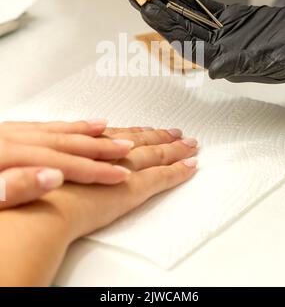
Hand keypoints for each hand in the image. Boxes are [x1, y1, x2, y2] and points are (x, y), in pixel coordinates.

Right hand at [0, 128, 197, 285]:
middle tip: (178, 132)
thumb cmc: (47, 185)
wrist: (50, 202)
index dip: (141, 131)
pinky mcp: (136, 188)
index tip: (152, 128)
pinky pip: (164, 177)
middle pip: (145, 141)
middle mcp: (115, 152)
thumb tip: (69, 157)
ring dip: (176, 149)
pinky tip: (191, 167)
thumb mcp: (57, 163)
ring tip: (190, 144)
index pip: (125, 136)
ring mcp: (128, 168)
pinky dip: (179, 171)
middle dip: (163, 136)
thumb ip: (71, 157)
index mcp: (97, 146)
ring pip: (158, 154)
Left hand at [129, 0, 284, 83]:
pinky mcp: (234, 18)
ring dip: (171, 4)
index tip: (148, 11)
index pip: (188, 45)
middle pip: (183, 30)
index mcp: (225, 60)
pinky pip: (208, 7)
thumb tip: (213, 71)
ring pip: (191, 17)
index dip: (167, 28)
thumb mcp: (272, 60)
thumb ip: (242, 64)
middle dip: (159, 14)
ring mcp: (225, 32)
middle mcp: (220, 47)